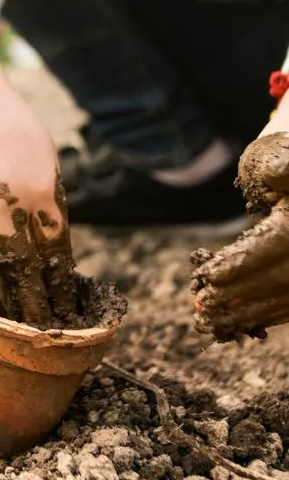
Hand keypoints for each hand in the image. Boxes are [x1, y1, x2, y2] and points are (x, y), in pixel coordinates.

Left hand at [191, 126, 288, 340]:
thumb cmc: (285, 165)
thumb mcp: (281, 157)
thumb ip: (281, 165)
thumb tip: (277, 173)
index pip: (274, 246)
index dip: (240, 264)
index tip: (206, 276)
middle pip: (280, 279)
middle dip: (239, 296)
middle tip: (200, 307)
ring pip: (287, 299)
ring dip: (249, 313)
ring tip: (210, 322)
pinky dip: (267, 314)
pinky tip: (240, 322)